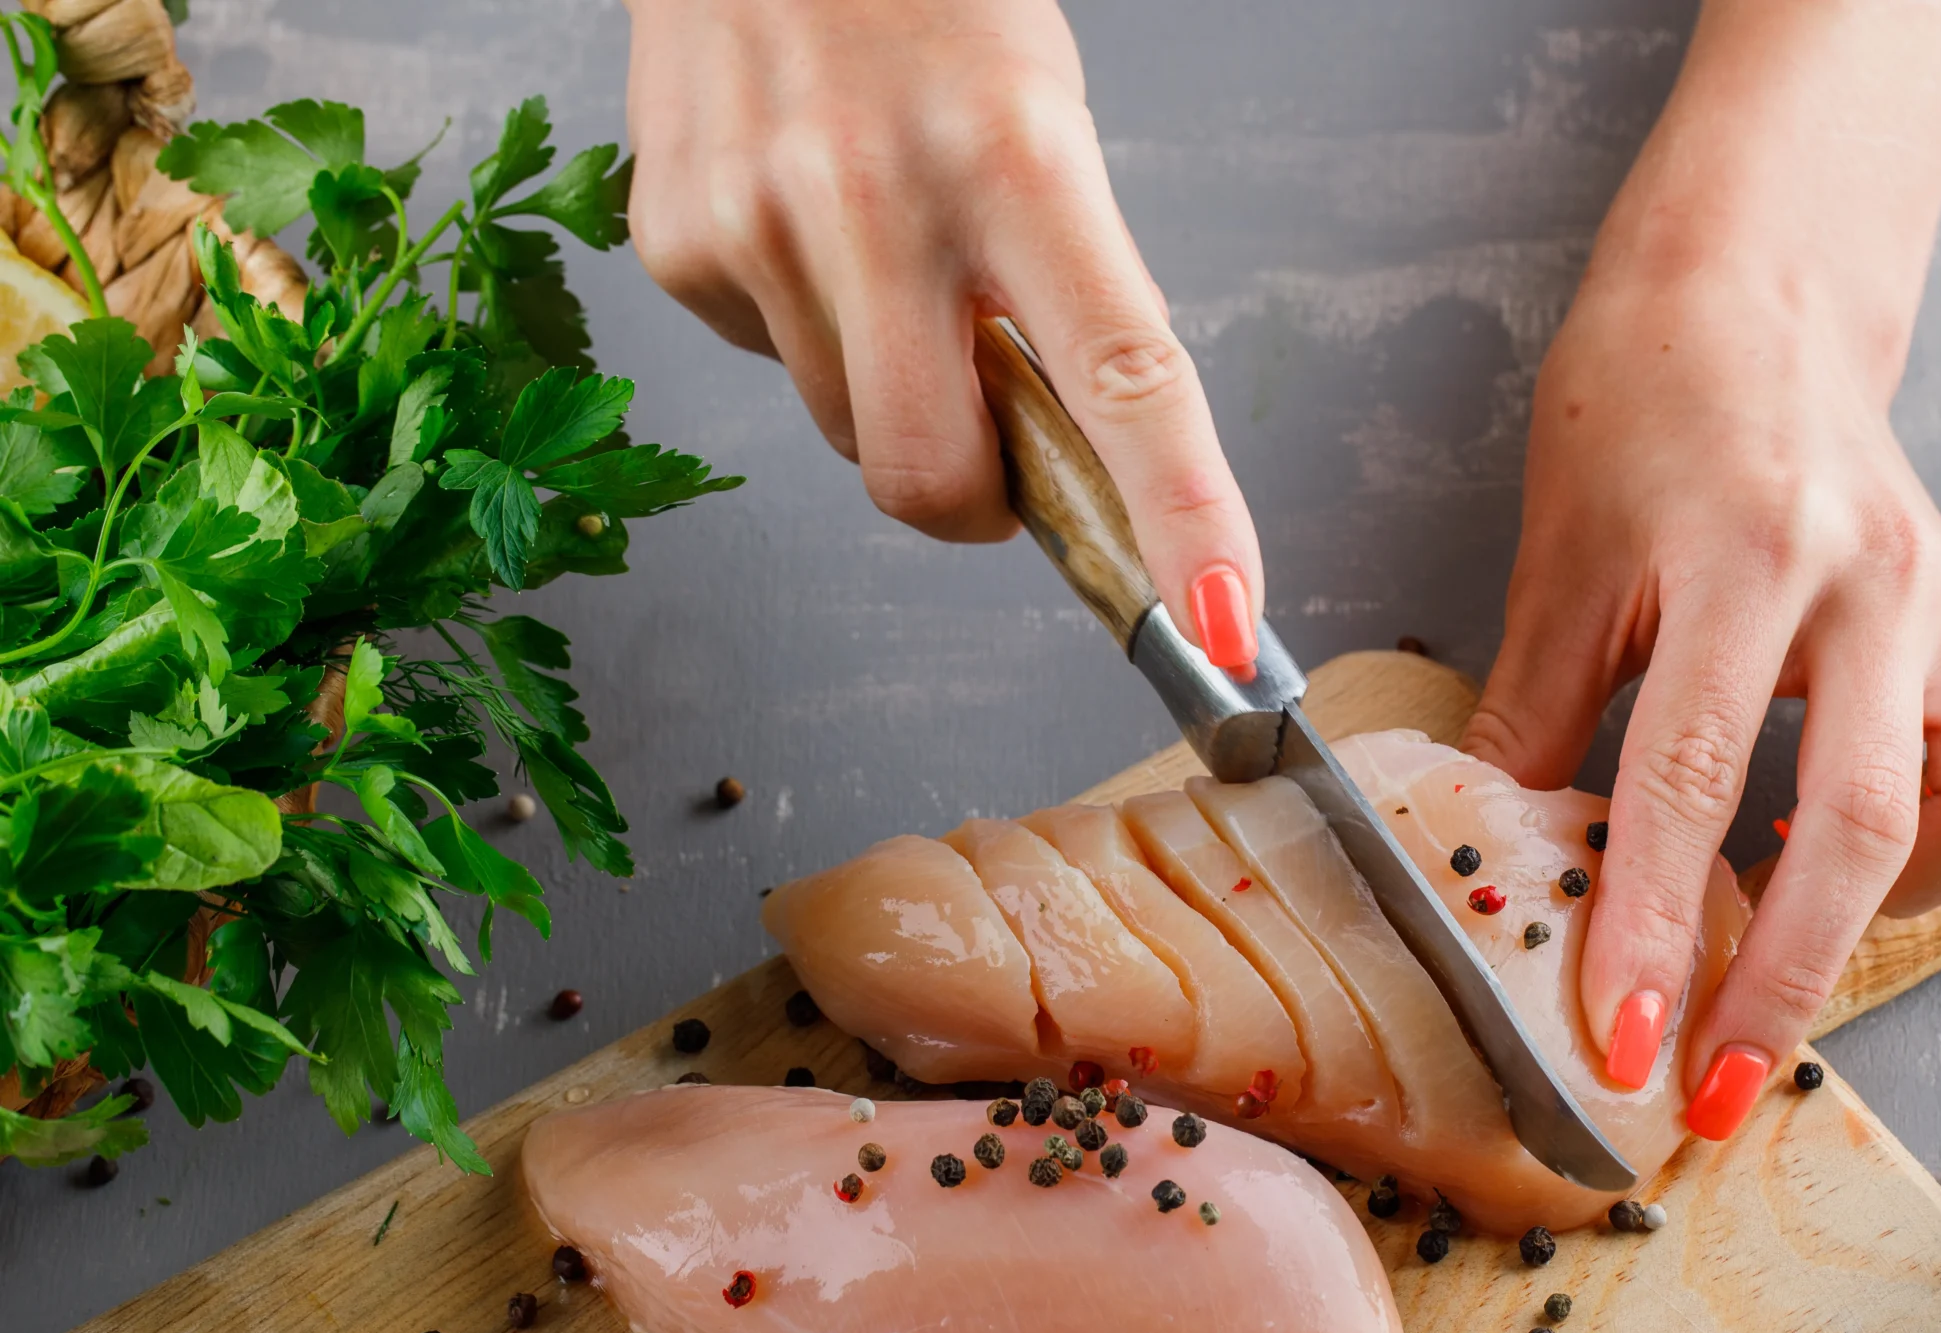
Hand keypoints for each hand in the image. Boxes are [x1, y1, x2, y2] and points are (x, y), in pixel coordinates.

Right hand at [621, 0, 1262, 664]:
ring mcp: (760, 224)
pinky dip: (803, 328)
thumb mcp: (1042, 120)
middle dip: (976, 499)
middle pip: (935, 481)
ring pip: (846, 436)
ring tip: (886, 253)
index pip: (1124, 380)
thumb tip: (1069, 451)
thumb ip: (1060, 285)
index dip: (1182, 517)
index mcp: (1019, 160)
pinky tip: (806, 223)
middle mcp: (878, 198)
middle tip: (997, 429)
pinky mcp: (677, 242)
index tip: (1222, 621)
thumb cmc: (928, 2)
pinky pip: (766, 366)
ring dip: (885, 391)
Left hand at [1466, 277, 1940, 1137]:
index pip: (1692, 776)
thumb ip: (1532, 721)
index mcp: (1743, 558)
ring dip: (1910, 898)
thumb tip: (1490, 874)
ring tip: (1805, 932)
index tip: (1625, 1044)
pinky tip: (1925, 834)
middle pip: (1866, 822)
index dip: (1658, 925)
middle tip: (1716, 1088)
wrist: (1750, 295)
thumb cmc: (1641, 412)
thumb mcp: (1559, 562)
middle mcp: (1876, 586)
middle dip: (1789, 980)